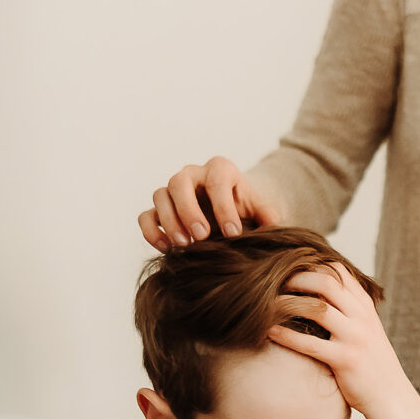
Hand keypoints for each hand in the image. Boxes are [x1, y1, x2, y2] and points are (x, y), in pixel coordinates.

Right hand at [139, 157, 283, 249]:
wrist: (228, 209)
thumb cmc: (244, 206)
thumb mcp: (259, 207)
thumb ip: (267, 213)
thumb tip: (273, 224)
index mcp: (219, 169)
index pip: (217, 181)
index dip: (224, 208)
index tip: (233, 234)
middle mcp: (192, 174)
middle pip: (179, 182)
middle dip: (189, 210)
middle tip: (202, 237)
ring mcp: (172, 190)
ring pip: (160, 196)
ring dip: (169, 221)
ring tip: (184, 246)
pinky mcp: (159, 209)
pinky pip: (146, 215)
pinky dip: (151, 231)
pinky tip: (166, 249)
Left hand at [269, 263, 419, 418]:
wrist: (391, 396)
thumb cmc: (372, 362)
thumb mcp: (365, 328)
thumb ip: (347, 310)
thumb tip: (314, 294)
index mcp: (365, 305)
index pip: (338, 271)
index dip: (311, 265)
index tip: (288, 267)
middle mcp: (362, 316)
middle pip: (326, 282)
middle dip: (296, 278)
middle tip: (273, 282)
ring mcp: (355, 337)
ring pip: (317, 308)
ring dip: (287, 303)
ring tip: (265, 304)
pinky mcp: (346, 359)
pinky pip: (310, 343)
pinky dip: (286, 335)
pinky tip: (269, 332)